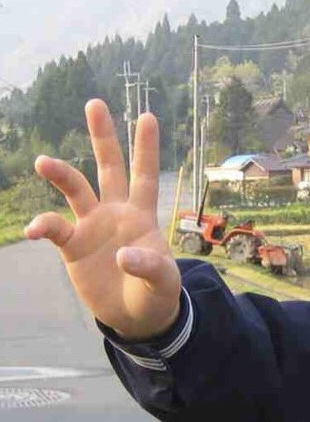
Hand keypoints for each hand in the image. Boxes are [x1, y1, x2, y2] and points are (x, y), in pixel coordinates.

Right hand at [25, 99, 181, 339]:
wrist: (135, 317)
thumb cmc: (156, 294)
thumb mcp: (163, 282)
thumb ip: (149, 267)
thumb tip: (122, 255)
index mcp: (143, 215)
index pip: (145, 176)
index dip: (147, 148)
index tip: (148, 116)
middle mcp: (116, 212)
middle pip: (110, 168)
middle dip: (103, 137)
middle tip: (95, 103)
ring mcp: (92, 226)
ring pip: (75, 190)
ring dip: (61, 174)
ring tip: (43, 162)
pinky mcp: (73, 246)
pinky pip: (54, 229)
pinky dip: (42, 225)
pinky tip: (34, 229)